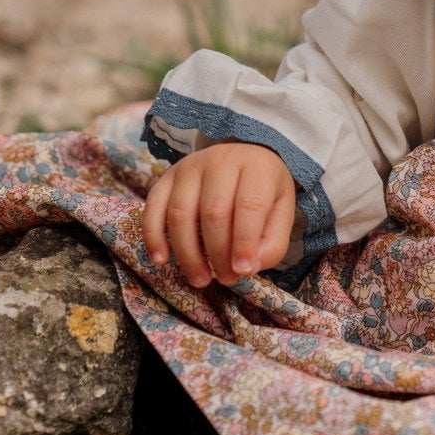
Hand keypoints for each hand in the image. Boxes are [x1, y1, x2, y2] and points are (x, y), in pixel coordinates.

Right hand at [142, 142, 295, 286]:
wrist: (244, 155)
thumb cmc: (263, 189)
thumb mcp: (281, 210)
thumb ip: (272, 242)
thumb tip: (247, 268)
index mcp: (256, 166)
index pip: (248, 205)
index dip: (244, 242)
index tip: (242, 271)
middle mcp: (220, 161)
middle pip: (213, 212)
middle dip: (217, 253)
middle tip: (226, 278)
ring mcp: (189, 167)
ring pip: (180, 214)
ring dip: (187, 254)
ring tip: (201, 278)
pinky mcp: (167, 177)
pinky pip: (153, 208)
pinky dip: (154, 237)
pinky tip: (162, 260)